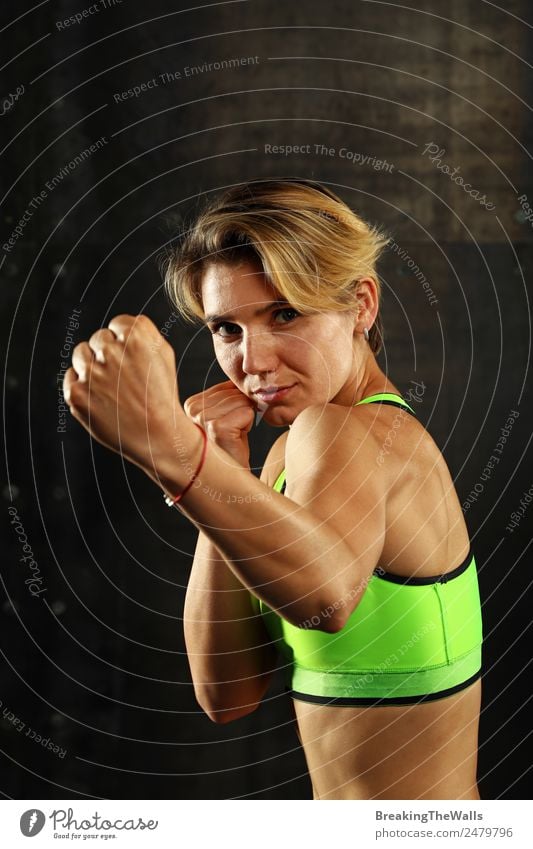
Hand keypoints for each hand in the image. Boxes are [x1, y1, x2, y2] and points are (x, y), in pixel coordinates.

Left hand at [63, 314, 181, 474]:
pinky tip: (101, 399)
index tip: (133, 360)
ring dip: (92, 366)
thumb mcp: (164, 354)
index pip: (117, 324)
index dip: (125, 342)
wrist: (158, 436)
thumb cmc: (161, 395)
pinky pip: (71, 377)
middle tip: (124, 378)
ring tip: (112, 387)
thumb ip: (142, 331)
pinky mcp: (76, 393)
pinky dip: (82, 386)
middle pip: (99, 338)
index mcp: (136, 336)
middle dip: (109, 354)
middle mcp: (112, 351)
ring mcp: (92, 373)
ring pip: (81, 354)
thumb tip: (119, 326)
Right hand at [184, 380, 255, 467]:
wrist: (229, 481)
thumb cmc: (228, 450)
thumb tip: (243, 378)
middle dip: (242, 412)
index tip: (228, 426)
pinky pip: (247, 413)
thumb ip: (227, 396)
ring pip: (242, 402)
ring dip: (245, 420)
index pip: (226, 387)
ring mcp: (202, 418)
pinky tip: (236, 440)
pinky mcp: (216, 428)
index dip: (237, 406)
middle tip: (232, 434)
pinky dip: (248, 426)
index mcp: (191, 404)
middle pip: (235, 393)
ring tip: (232, 437)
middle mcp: (192, 410)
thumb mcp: (224, 417)